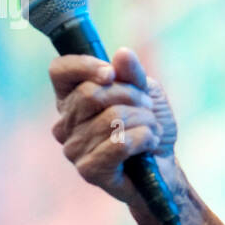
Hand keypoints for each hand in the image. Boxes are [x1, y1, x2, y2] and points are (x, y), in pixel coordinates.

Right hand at [49, 46, 178, 205]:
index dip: (85, 66)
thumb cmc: (149, 127)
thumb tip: (122, 54)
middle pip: (92, 93)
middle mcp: (65, 124)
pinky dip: (145, 138)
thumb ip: (133, 73)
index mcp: (71, 99)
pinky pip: (120, 142)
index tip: (111, 73)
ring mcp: (73, 149)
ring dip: (145, 121)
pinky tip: (149, 145)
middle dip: (132, 97)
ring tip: (152, 130)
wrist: (163, 167)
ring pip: (113, 118)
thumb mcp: (147, 92)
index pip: (60, 71)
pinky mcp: (88, 170)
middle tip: (147, 109)